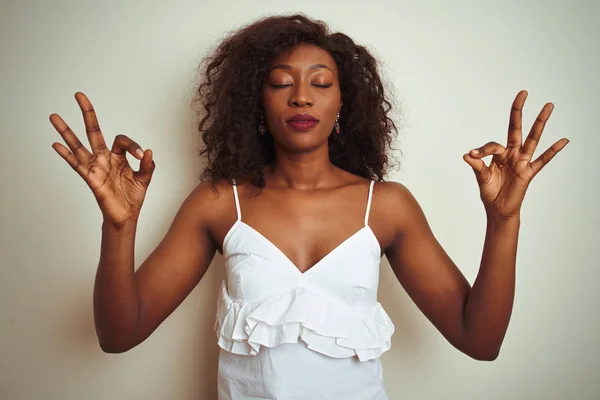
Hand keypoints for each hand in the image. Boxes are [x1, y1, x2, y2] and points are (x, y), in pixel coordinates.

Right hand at [50, 92, 155, 225]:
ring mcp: (95, 167)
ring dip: (66, 131)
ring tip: (54, 117)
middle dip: (87, 113)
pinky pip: (77, 164)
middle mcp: (104, 158)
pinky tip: (56, 145)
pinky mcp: (91, 178)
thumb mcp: (145, 179)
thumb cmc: (132, 197)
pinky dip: (66, 155)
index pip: (121, 140)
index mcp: (118, 157)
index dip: (132, 145)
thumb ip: (147, 165)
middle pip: (93, 131)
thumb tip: (147, 151)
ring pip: (79, 145)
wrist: (126, 216)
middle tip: (79, 95)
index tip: (140, 155)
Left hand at [463, 90, 568, 218]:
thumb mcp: (481, 178)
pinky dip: (553, 150)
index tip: (472, 156)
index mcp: (498, 154)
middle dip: (518, 111)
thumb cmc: (490, 191)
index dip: (482, 150)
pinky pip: (543, 160)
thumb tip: (467, 155)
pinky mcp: (529, 172)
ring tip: (549, 105)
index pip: (492, 145)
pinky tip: (564, 140)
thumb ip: (477, 166)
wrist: (498, 209)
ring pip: (533, 138)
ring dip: (540, 122)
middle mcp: (511, 154)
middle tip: (523, 93)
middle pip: (516, 128)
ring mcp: (522, 162)